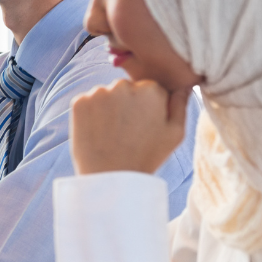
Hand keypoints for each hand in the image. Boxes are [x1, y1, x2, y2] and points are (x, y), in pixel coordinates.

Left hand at [70, 79, 192, 174]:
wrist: (111, 176)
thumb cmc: (147, 156)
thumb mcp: (176, 133)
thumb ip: (180, 104)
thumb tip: (183, 85)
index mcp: (150, 89)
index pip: (149, 88)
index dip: (148, 107)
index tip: (145, 124)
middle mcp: (123, 85)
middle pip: (126, 88)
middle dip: (127, 103)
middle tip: (128, 130)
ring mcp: (98, 92)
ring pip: (106, 94)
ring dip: (109, 107)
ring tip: (113, 133)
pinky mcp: (79, 102)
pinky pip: (88, 102)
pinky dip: (91, 113)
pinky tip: (98, 132)